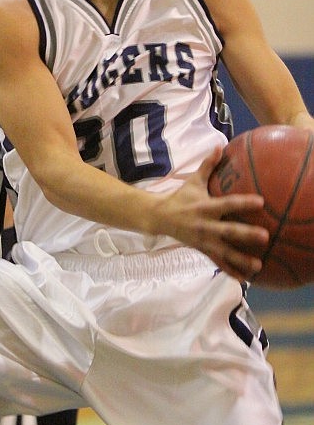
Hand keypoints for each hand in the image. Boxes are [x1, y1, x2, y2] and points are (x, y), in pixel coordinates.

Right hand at [152, 146, 267, 281]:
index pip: (227, 204)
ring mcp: (204, 240)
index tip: (261, 202)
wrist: (159, 217)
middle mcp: (205, 225)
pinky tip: (244, 278)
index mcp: (205, 207)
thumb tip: (220, 146)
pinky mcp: (202, 250)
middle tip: (265, 237)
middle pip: (228, 231)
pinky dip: (231, 271)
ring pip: (225, 252)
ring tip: (258, 266)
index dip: (243, 203)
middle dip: (246, 235)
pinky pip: (218, 262)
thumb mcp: (193, 181)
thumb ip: (208, 165)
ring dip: (242, 259)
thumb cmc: (180, 197)